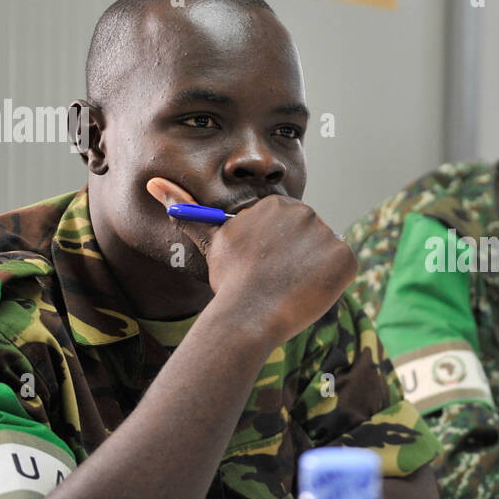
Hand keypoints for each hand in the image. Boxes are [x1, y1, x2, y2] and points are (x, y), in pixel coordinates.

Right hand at [145, 177, 356, 341]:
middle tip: (277, 282)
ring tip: (290, 289)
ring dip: (313, 272)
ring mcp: (327, 234)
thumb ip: (187, 209)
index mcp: (275, 204)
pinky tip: (310, 293)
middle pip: (307, 240)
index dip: (277, 253)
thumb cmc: (228, 281)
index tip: (266, 269)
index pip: (286, 229)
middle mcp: (305, 212)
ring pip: (324, 256)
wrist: (249, 314)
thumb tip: (153, 184)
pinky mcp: (345, 257)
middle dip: (296, 260)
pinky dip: (332, 283)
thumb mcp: (210, 241)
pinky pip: (343, 270)